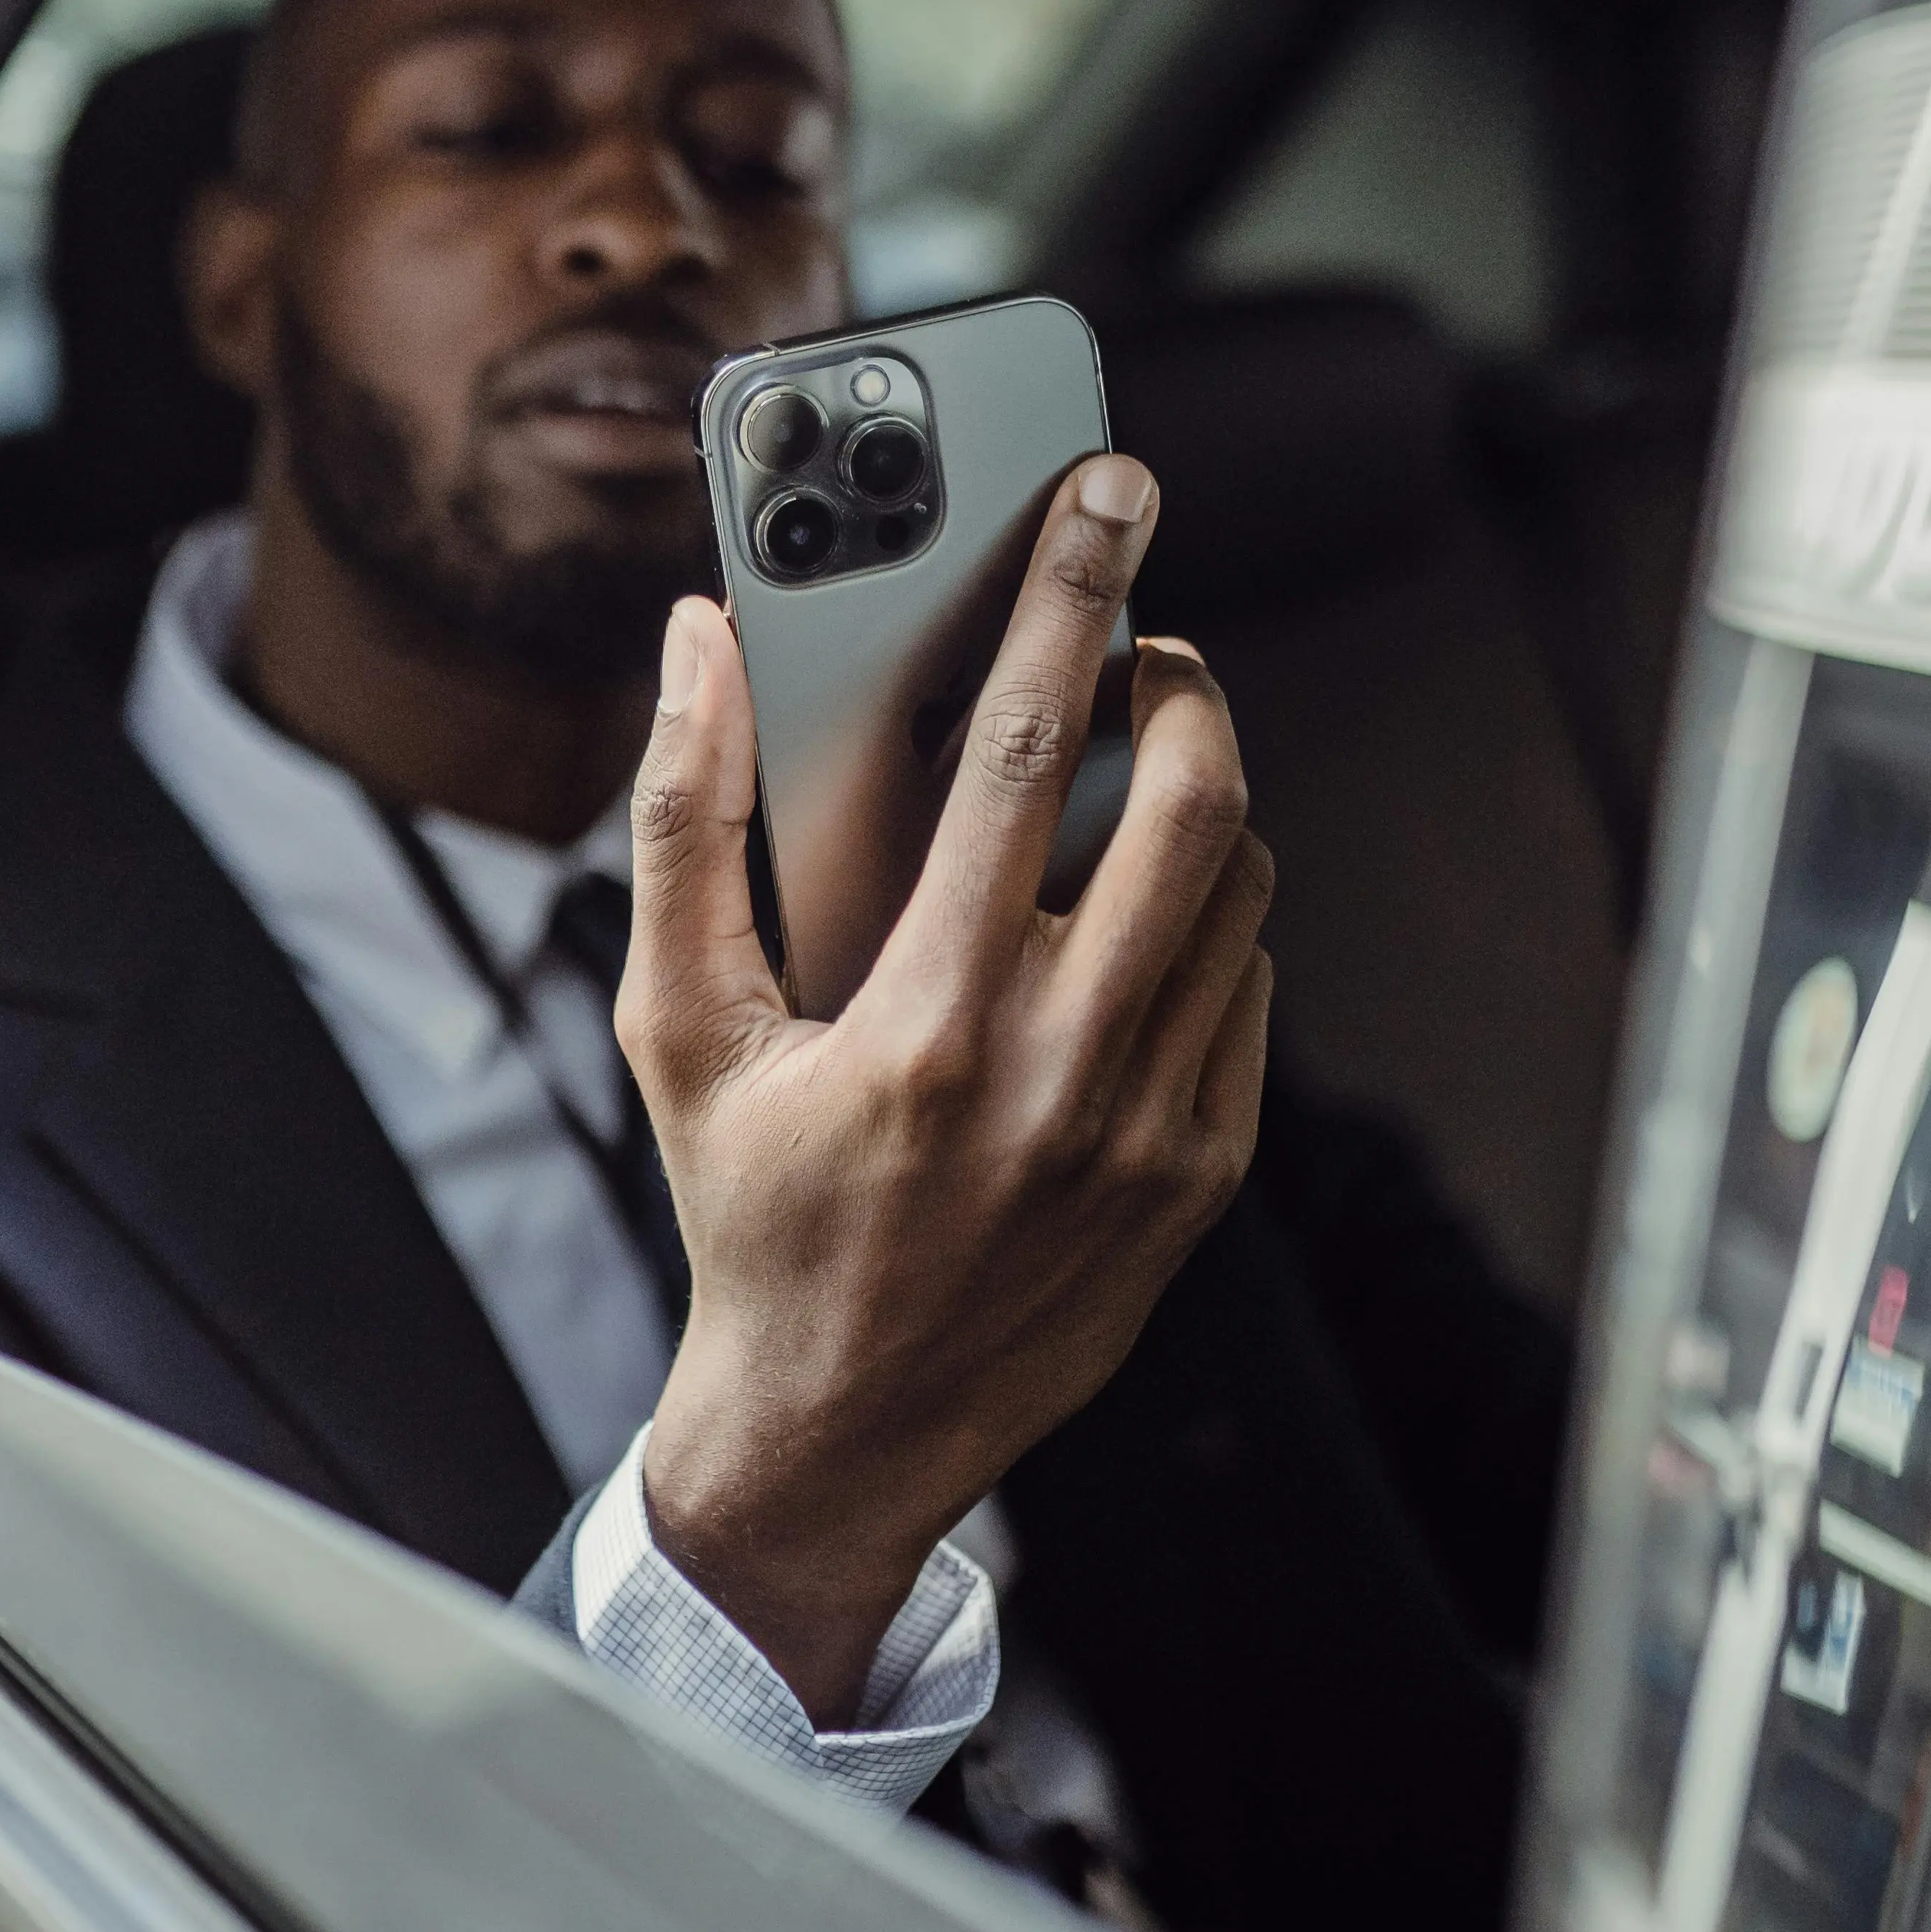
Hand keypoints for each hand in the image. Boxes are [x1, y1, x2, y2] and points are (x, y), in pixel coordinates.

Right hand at [620, 454, 1271, 1727]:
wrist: (839, 1435)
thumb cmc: (750, 1216)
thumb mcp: (679, 1026)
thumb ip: (684, 821)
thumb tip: (700, 646)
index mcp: (927, 1024)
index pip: (1023, 753)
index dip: (1069, 599)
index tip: (1105, 496)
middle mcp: (1060, 1075)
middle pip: (1195, 808)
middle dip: (1184, 688)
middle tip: (1140, 648)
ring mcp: (1151, 1134)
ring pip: (1243, 893)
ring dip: (1204, 800)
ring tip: (1129, 775)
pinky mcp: (1202, 1178)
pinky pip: (1251, 994)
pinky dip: (1213, 924)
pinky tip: (1135, 919)